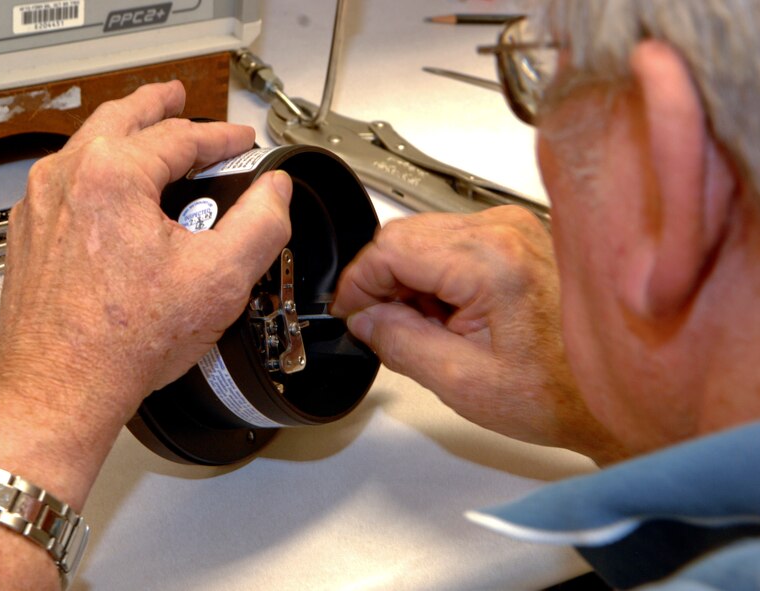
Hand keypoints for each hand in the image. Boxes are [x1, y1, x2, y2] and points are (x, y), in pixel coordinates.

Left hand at [0, 81, 292, 505]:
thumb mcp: (221, 279)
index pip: (180, 136)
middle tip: (177, 98)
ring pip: (87, 148)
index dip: (222, 137)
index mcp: (112, 174)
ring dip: (122, 134)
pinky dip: (95, 172)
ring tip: (147, 134)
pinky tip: (113, 193)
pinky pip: (65, 183)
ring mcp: (40, 206)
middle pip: (120, 120)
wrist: (59, 388)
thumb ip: (262, 223)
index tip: (241, 142)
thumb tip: (275, 191)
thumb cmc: (124, 342)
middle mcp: (67, 178)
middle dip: (156, 105)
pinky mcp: (29, 235)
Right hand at [332, 207, 624, 463]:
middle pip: (404, 234)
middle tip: (381, 326)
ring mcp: (514, 227)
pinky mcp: (518, 235)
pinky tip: (450, 313)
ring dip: (409, 278)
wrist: (618, 389)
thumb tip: (363, 318)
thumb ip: (398, 342)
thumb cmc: (559, 391)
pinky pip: (453, 241)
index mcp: (489, 260)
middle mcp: (503, 229)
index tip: (348, 312)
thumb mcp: (460, 381)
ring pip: (425, 236)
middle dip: (382, 281)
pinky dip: (436, 275)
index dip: (357, 283)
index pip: (390, 248)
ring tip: (427, 327)